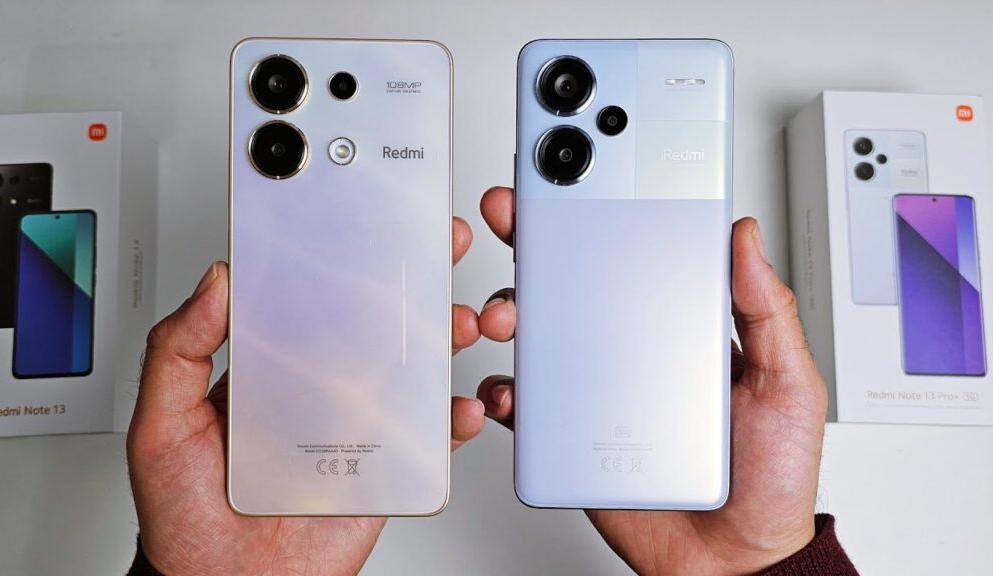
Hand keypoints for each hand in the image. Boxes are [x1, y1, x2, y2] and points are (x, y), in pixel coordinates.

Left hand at [126, 217, 485, 575]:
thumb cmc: (188, 514)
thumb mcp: (161, 423)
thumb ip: (177, 350)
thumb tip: (213, 282)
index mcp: (268, 367)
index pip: (309, 298)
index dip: (339, 258)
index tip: (363, 220)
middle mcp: (316, 388)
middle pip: (372, 323)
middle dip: (413, 281)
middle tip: (435, 245)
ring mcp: (354, 426)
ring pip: (409, 370)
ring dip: (443, 338)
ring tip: (458, 321)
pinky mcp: (382, 467)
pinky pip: (427, 436)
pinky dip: (451, 418)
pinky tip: (458, 404)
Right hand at [476, 186, 827, 574]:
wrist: (735, 563)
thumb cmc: (769, 478)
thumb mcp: (789, 384)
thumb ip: (769, 310)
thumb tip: (745, 235)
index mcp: (683, 323)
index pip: (639, 248)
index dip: (605, 204)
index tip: (580, 165)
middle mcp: (633, 345)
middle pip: (575, 277)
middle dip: (535, 237)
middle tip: (513, 210)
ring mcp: (599, 387)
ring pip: (539, 331)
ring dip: (508, 309)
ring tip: (507, 311)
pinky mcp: (572, 432)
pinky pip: (526, 401)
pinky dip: (504, 388)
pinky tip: (508, 385)